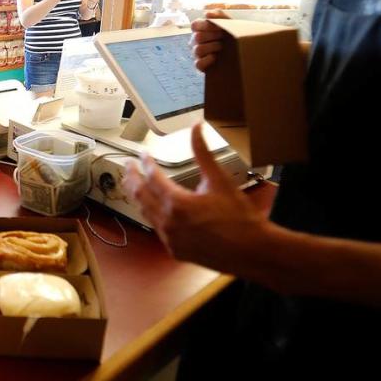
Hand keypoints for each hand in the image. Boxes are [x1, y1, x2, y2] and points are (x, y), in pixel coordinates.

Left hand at [123, 123, 267, 272]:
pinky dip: (151, 214)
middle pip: (140, 194)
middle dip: (132, 177)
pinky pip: (156, 228)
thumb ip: (203, 153)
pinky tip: (153, 209)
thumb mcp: (220, 180)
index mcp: (178, 203)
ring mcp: (170, 239)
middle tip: (129, 166)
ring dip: (138, 196)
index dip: (145, 162)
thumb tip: (196, 129)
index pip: (152, 176)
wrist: (251, 251)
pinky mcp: (175, 250)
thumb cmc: (240, 219)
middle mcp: (169, 222)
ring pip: (145, 212)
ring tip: (134, 184)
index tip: (143, 154)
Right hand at [190, 10, 230, 71]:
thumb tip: (207, 14)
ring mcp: (196, 53)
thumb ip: (218, 15)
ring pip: (198, 50)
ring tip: (222, 46)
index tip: (219, 27)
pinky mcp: (200, 65)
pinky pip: (198, 63)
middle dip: (213, 36)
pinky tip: (215, 56)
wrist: (241, 51)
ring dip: (212, 47)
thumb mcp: (228, 22)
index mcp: (199, 29)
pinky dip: (207, 60)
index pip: (194, 25)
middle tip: (223, 37)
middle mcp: (195, 41)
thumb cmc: (231, 35)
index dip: (207, 25)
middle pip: (197, 37)